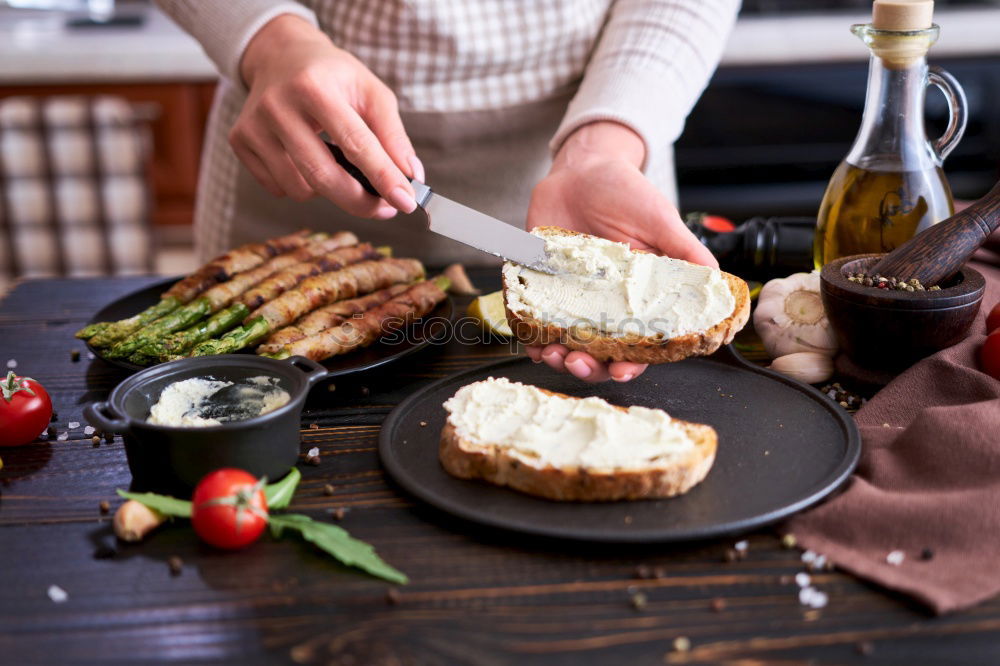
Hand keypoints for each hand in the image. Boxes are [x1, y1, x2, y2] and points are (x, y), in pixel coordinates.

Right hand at [232, 15, 423, 218]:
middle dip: (360, 202)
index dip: (383, 177)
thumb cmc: (334, 77)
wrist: (281, 56)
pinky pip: (280, 188)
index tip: (406, 202)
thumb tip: (411, 177)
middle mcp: (277, 105)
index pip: (355, 143)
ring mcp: (253, 125)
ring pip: (301, 188)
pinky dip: (302, 185)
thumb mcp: (371, 92)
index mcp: (315, 86)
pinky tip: (307, 159)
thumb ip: (393, 135)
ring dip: (330, 191)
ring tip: (339, 166)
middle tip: (384, 209)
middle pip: (323, 176)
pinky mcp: (240, 141)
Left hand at [525, 121, 717, 382]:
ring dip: (558, 356)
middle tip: (577, 363)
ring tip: (553, 354)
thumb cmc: (625, 192)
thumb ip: (686, 252)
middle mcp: (604, 304)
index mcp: (637, 298)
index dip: (632, 363)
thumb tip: (716, 282)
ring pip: (565, 342)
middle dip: (589, 367)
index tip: (621, 369)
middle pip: (598, 353)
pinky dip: (530, 334)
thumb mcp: (661, 220)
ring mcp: (570, 296)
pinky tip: (531, 338)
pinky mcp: (539, 283)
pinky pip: (532, 318)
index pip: (639, 343)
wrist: (582, 167)